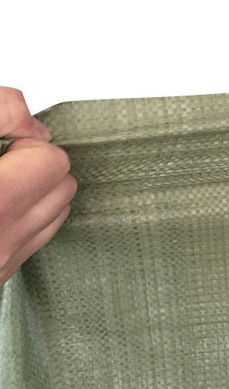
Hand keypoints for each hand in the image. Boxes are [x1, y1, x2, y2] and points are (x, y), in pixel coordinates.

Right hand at [0, 87, 76, 285]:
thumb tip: (30, 117)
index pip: (50, 159)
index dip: (27, 138)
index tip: (7, 137)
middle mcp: (1, 235)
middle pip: (63, 183)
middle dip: (37, 160)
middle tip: (3, 157)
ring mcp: (3, 257)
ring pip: (59, 210)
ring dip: (39, 186)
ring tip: (4, 178)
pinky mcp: (2, 271)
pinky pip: (42, 235)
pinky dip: (33, 213)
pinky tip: (4, 202)